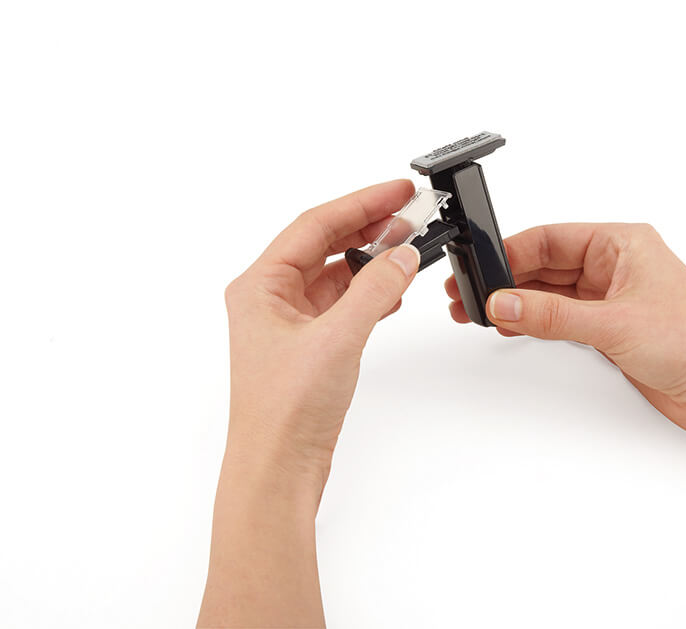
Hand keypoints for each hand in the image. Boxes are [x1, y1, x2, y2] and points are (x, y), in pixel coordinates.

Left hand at [224, 179, 420, 482]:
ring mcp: (289, 324)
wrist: (277, 469)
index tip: (399, 191)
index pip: (315, 225)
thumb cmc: (284, 412)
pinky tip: (393, 290)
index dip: (361, 202)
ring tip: (408, 245)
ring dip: (371, 258)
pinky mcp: (309, 347)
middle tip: (411, 212)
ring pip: (334, 273)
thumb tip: (402, 255)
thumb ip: (374, 290)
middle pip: (324, 243)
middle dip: (369, 226)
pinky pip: (342, 303)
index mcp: (259, 286)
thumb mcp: (337, 339)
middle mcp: (270, 299)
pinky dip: (369, 291)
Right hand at [445, 223, 685, 438]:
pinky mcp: (612, 330)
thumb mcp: (612, 324)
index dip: (511, 253)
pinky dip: (538, 323)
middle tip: (471, 294)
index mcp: (623, 244)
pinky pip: (563, 319)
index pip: (552, 238)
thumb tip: (506, 304)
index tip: (481, 271)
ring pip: (552, 293)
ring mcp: (613, 299)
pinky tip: (514, 326)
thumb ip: (551, 315)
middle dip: (509, 280)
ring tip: (481, 312)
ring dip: (520, 303)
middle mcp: (617, 266)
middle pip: (547, 265)